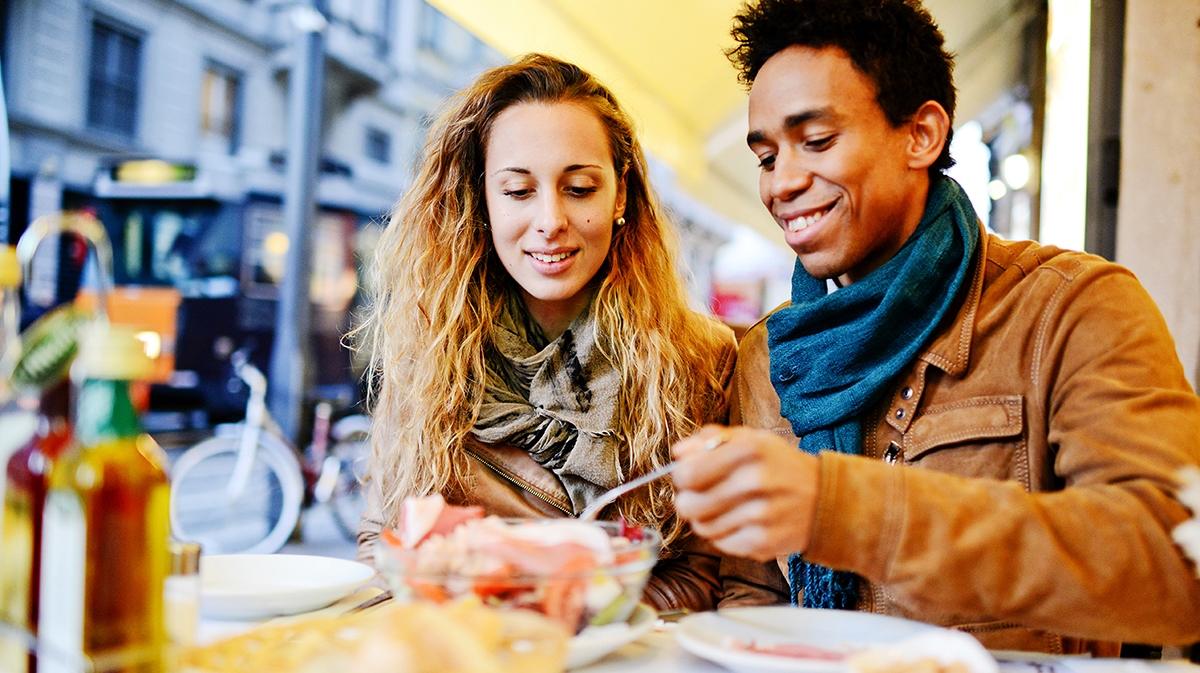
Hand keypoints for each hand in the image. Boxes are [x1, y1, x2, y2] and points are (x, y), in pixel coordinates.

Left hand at [671, 425, 819, 560]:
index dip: (682, 477)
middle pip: (688, 505)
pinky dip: (724, 536)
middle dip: (687, 502)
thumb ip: (712, 439)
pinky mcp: (764, 542)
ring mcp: (761, 514)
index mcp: (749, 449)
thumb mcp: (752, 439)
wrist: (826, 499)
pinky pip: (721, 544)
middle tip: (699, 497)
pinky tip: (739, 523)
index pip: (687, 473)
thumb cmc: (779, 465)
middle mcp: (756, 481)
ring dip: (705, 520)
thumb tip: (678, 452)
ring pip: (702, 527)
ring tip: (722, 510)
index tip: (690, 477)